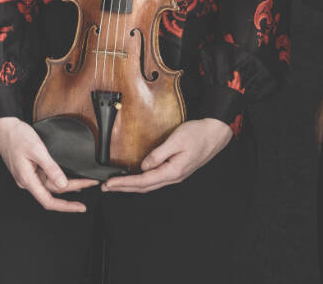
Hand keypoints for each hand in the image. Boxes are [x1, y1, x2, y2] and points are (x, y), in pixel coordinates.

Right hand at [0, 117, 98, 211]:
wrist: (3, 126)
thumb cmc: (16, 136)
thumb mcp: (37, 150)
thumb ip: (51, 168)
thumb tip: (63, 184)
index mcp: (27, 179)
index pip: (48, 201)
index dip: (66, 207)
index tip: (79, 207)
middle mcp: (27, 181)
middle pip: (53, 191)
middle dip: (73, 188)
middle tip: (90, 184)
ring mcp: (27, 175)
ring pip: (50, 184)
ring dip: (67, 184)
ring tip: (84, 182)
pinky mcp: (29, 169)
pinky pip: (46, 177)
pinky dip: (58, 178)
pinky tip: (67, 178)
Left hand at [101, 118, 232, 193]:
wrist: (215, 133)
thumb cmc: (198, 134)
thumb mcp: (176, 140)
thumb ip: (158, 154)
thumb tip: (144, 165)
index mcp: (172, 171)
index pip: (143, 181)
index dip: (124, 183)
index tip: (110, 184)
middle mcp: (174, 176)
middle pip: (144, 187)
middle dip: (124, 188)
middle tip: (107, 187)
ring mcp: (176, 174)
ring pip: (150, 184)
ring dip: (132, 185)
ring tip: (117, 184)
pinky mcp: (176, 170)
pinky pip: (156, 179)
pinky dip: (142, 180)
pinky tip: (136, 178)